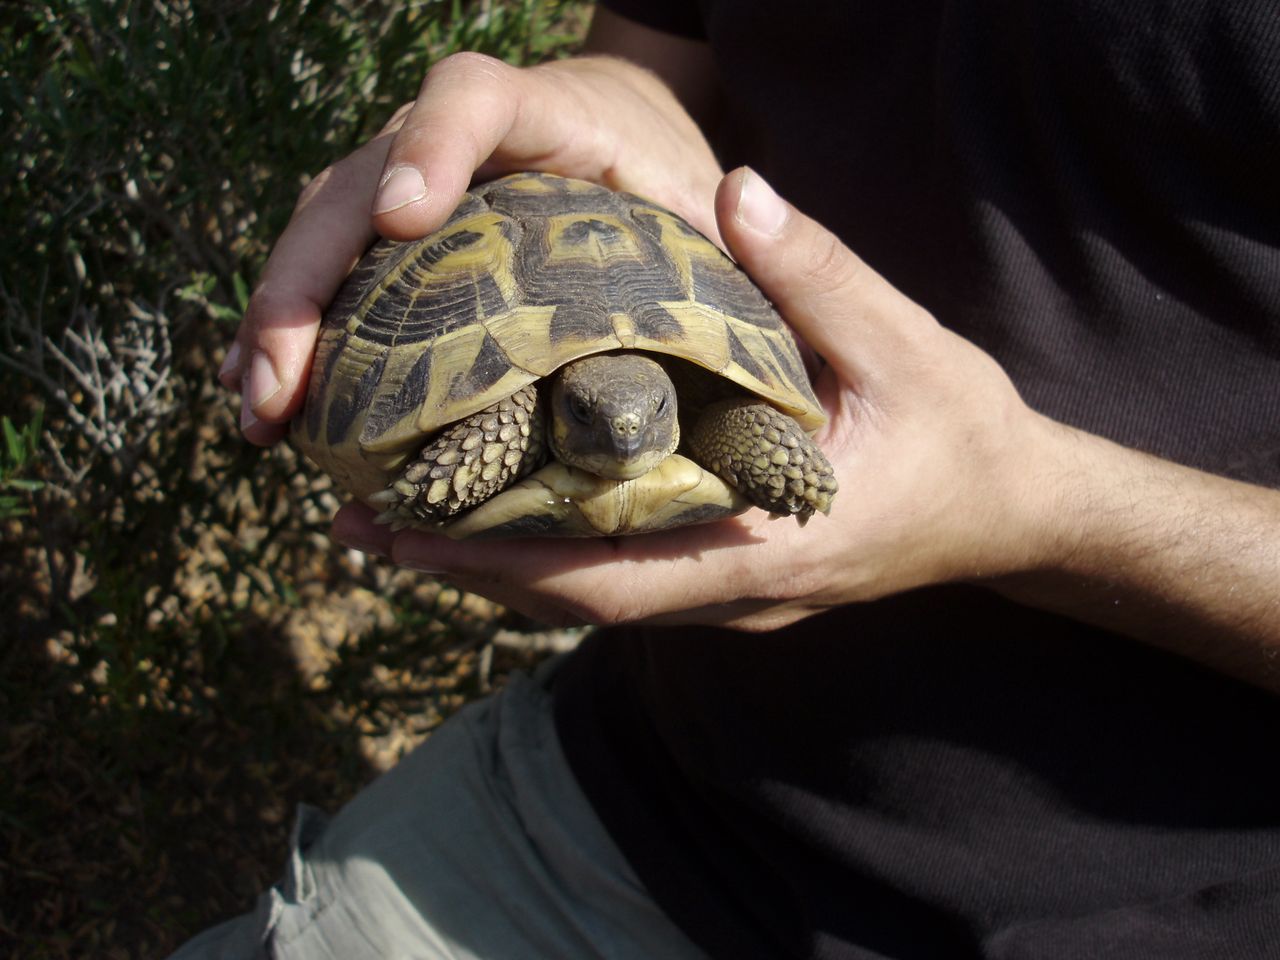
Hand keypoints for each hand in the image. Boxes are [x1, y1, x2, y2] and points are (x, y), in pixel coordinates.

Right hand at [218, 51, 723, 445]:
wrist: (631, 178)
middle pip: (358, 182)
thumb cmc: (669, 195)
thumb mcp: (702, 206)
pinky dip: (297, 339)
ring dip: (279, 321)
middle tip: (277, 379)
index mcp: (540, 114)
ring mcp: (412, 193)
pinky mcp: (398, 251)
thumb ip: (726, 217)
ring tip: (257, 409)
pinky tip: (269, 404)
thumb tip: (738, 201)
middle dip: (306, 279)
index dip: (430, 144)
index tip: (405, 219)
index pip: (470, 97)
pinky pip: (334, 283)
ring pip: (324, 234)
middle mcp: (453, 143)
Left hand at [333, 168, 1054, 629]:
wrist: (1012, 508)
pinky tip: (500, 508)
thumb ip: (819, 275)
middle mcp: (735, 590)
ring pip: (592, 600)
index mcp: (769, 548)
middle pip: (576, 604)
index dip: (498, 564)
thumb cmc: (962, 433)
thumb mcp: (905, 345)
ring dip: (498, 568)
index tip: (404, 534)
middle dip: (469, 570)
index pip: (608, 582)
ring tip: (399, 523)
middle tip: (360, 524)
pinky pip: (622, 580)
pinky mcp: (730, 576)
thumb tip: (732, 193)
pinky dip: (552, 552)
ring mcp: (731, 594)